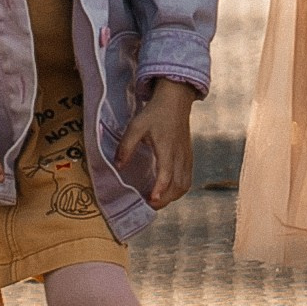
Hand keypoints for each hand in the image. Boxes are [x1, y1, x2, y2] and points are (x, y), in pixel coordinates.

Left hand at [115, 77, 195, 210]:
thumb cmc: (155, 113)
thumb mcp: (136, 126)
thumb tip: (118, 166)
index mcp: (167, 148)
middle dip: (165, 199)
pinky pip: (187, 178)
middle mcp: (179, 155)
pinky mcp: (188, 155)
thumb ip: (126, 146)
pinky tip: (168, 190)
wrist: (175, 100)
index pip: (166, 175)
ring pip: (184, 184)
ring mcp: (186, 156)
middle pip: (178, 185)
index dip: (159, 190)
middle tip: (149, 205)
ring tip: (157, 200)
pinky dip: (179, 189)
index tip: (151, 201)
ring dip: (173, 196)